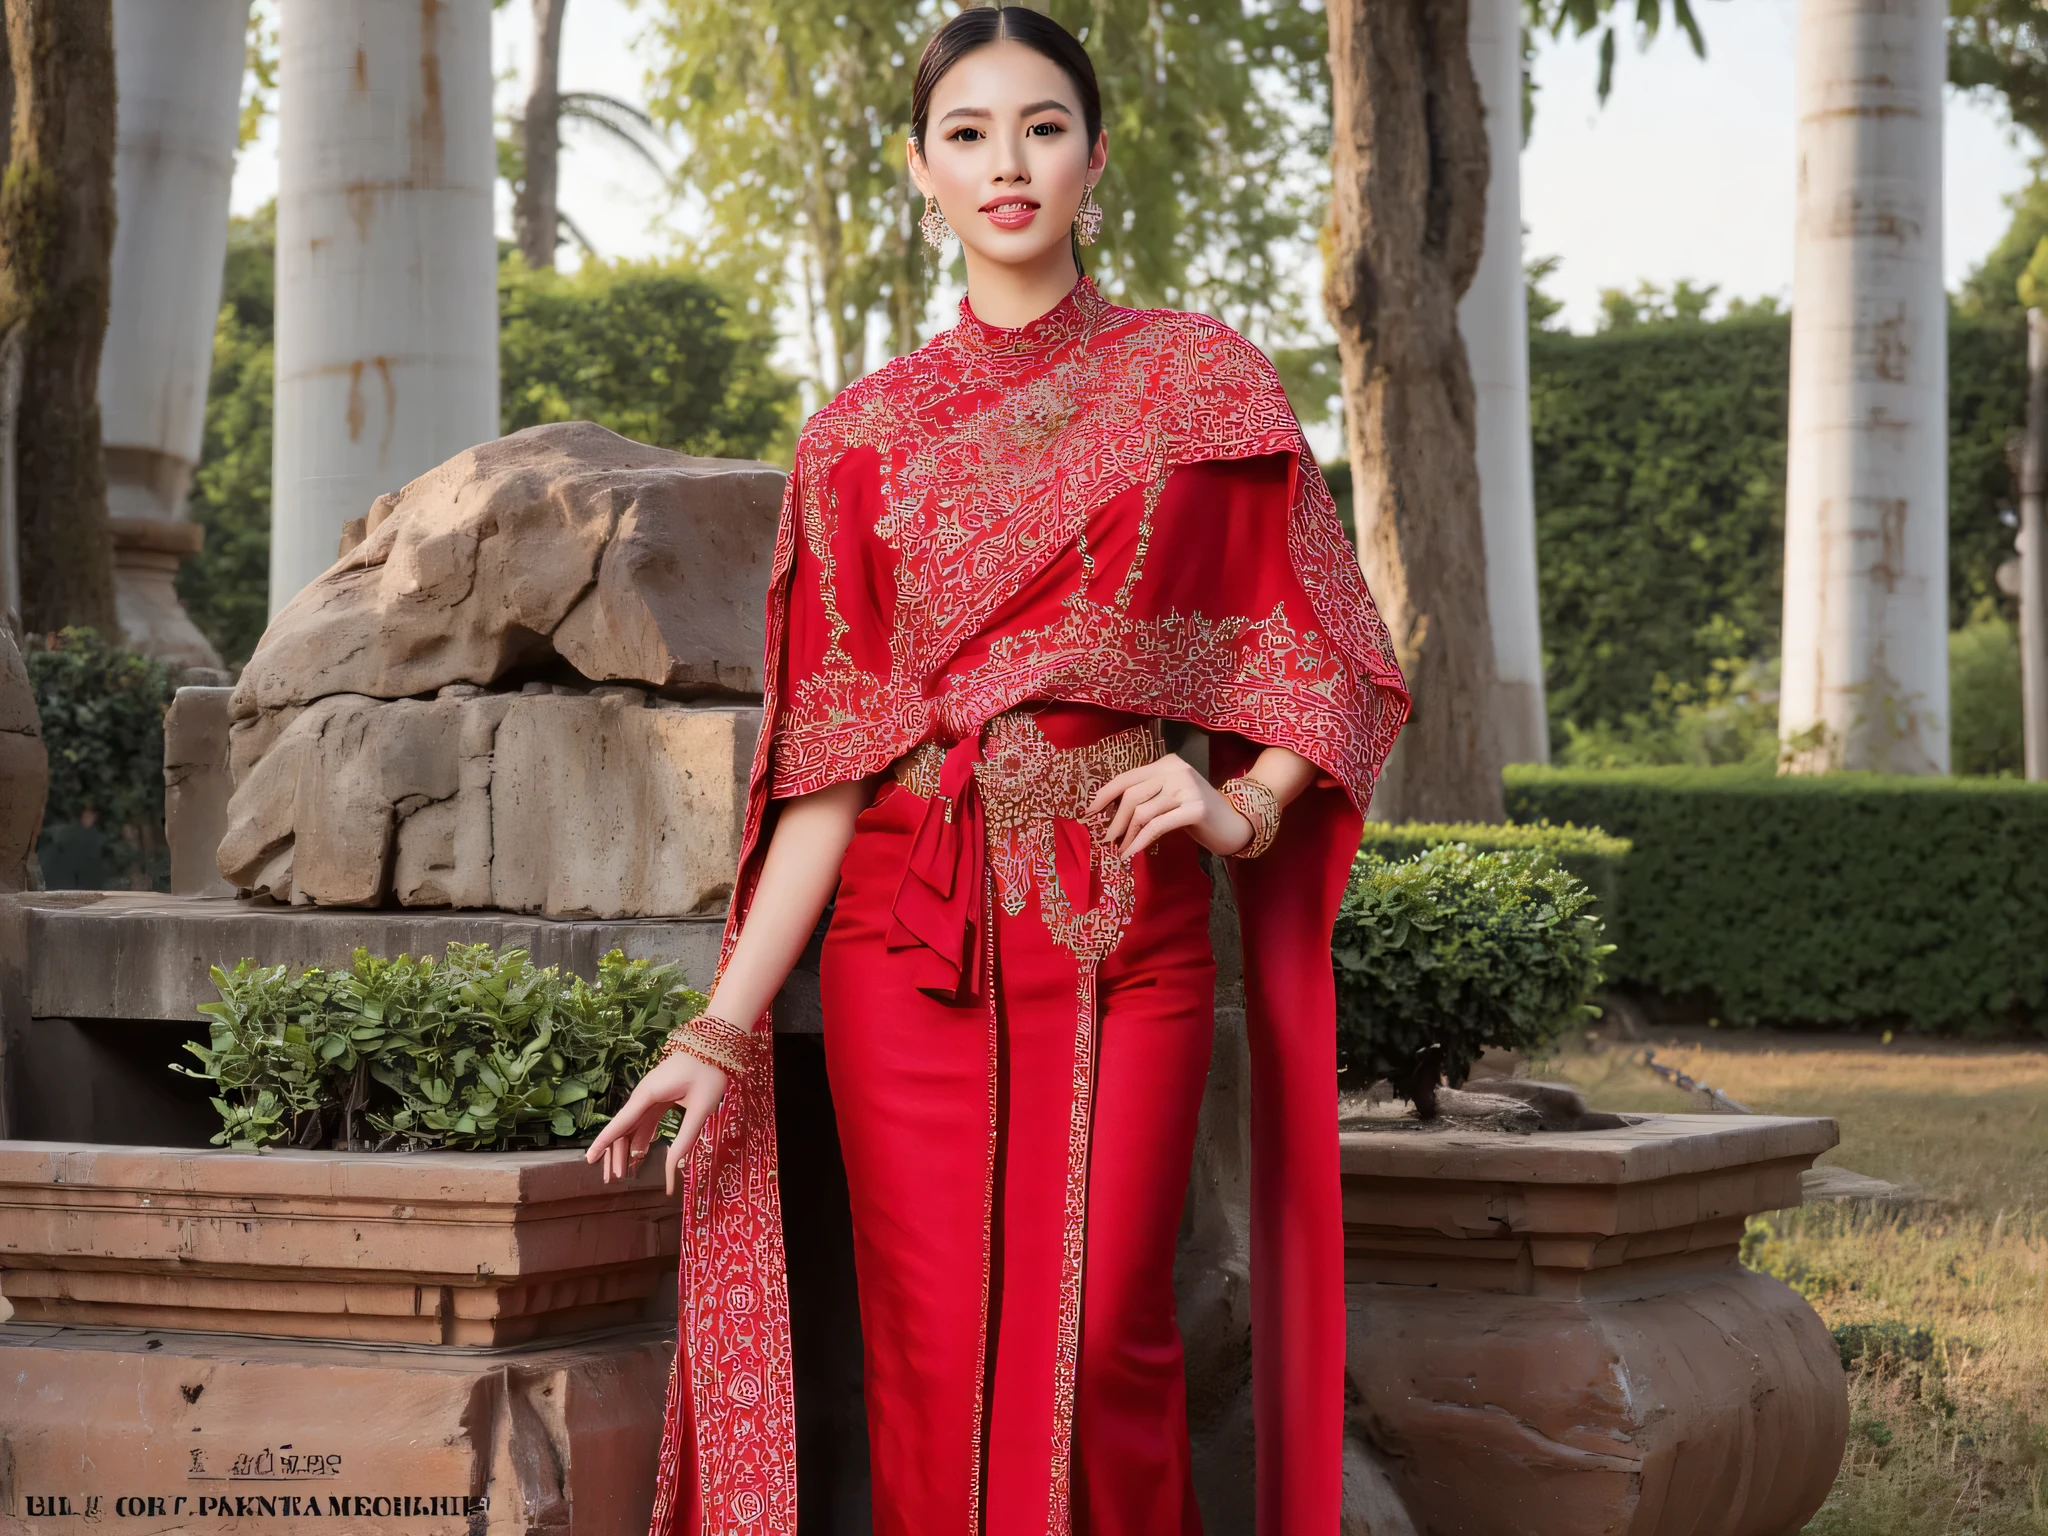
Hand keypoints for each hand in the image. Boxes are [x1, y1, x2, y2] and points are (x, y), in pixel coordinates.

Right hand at [585, 1048, 729, 1195]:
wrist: (716, 1043)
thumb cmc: (710, 1073)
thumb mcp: (702, 1108)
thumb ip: (687, 1137)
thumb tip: (676, 1167)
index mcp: (648, 1095)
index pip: (620, 1124)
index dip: (603, 1143)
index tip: (589, 1159)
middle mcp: (644, 1095)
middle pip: (623, 1128)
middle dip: (616, 1153)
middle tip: (614, 1179)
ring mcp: (650, 1095)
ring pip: (633, 1125)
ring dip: (628, 1148)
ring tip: (624, 1173)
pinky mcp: (659, 1096)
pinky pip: (645, 1120)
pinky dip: (640, 1138)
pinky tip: (639, 1154)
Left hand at [1088, 754, 1254, 859]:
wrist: (1235, 824)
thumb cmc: (1197, 813)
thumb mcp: (1169, 799)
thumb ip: (1146, 798)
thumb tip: (1108, 814)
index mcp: (1167, 764)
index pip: (1126, 778)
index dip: (1103, 796)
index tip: (1087, 814)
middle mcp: (1176, 771)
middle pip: (1131, 795)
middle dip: (1114, 820)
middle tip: (1106, 840)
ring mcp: (1187, 788)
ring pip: (1142, 812)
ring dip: (1127, 835)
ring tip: (1120, 850)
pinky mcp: (1195, 809)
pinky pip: (1157, 826)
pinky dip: (1140, 841)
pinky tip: (1132, 853)